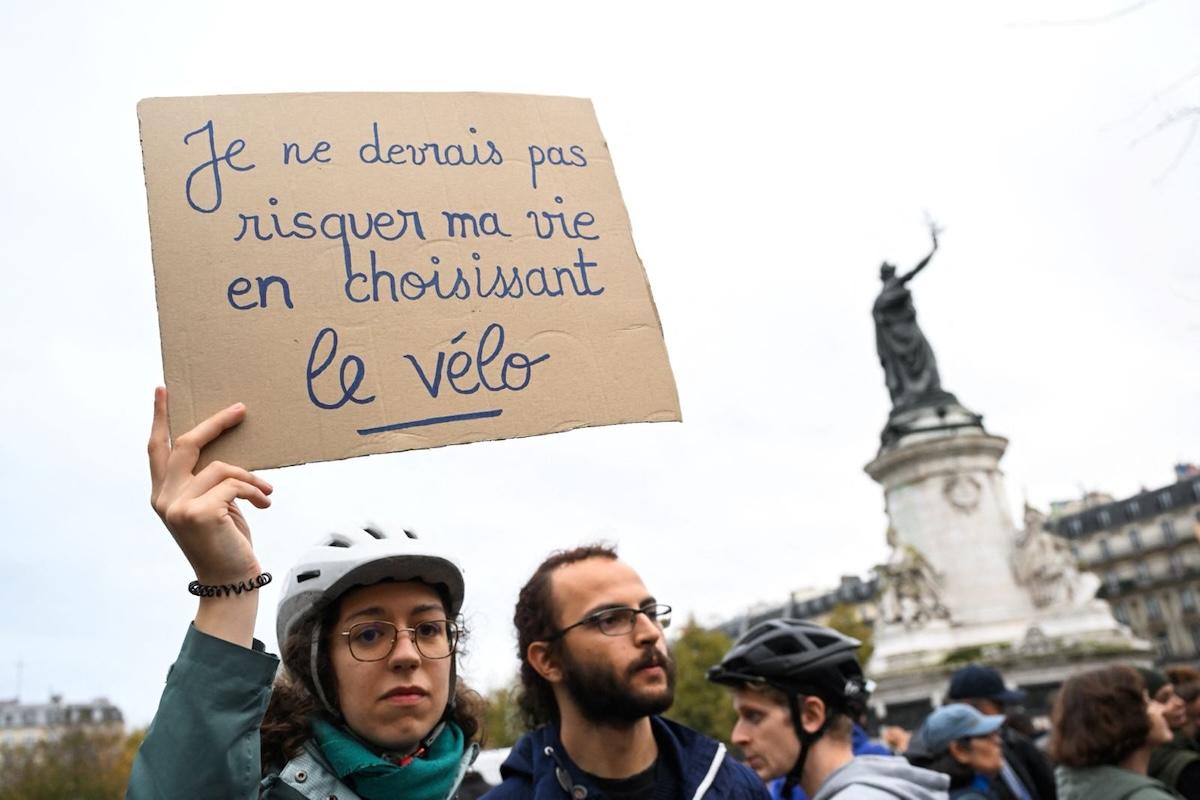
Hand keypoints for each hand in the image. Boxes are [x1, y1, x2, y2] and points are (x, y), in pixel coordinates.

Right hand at [148, 387, 272, 584]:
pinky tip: (265, 504)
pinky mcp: (198, 512)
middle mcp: (163, 497)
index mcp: (162, 493)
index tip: (162, 390)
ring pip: (222, 467)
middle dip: (215, 424)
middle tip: (240, 409)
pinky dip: (255, 491)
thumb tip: (227, 455)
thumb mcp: (213, 506)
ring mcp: (178, 505)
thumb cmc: (225, 541)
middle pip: (186, 444)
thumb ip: (208, 481)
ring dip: (250, 478)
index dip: (159, 418)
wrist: (229, 580)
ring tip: (266, 493)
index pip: (156, 448)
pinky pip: (235, 484)